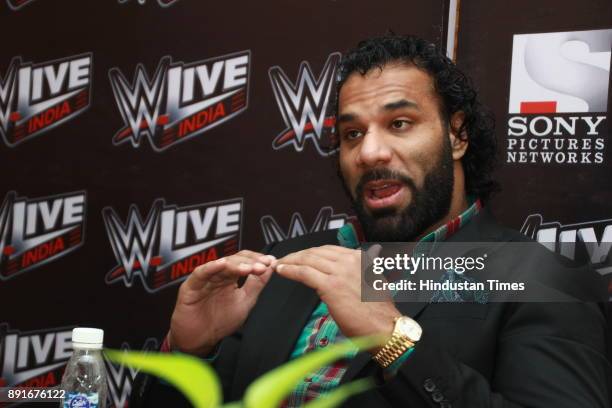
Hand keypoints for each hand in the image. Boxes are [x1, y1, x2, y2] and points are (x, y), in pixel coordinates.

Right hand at [169, 250, 274, 355]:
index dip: (257, 260)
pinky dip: (211, 267)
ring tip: (249, 268)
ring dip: (235, 265)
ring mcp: (204, 279)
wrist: (200, 340)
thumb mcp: (245, 302)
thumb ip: (256, 285)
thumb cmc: (220, 322)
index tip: (270, 263)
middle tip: (263, 265)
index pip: (244, 261)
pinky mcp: (190, 286)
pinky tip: (222, 264)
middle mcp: (217, 276)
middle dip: (249, 262)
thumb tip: (269, 268)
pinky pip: (200, 273)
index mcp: (230, 278)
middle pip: (233, 260)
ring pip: (220, 265)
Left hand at [273, 245, 399, 351]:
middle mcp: (350, 260)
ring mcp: (340, 272)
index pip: (329, 250)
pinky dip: (290, 270)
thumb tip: (360, 261)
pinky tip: (281, 270)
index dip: (311, 252)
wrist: (385, 328)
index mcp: (360, 258)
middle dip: (298, 255)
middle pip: (316, 252)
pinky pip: (304, 273)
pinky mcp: (331, 286)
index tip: (301, 257)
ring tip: (280, 264)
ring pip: (308, 259)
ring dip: (290, 260)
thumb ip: (363, 269)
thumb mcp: (375, 281)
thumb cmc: (379, 312)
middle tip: (285, 259)